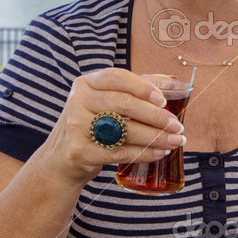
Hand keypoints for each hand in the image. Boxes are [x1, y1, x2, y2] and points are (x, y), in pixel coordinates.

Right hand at [41, 68, 185, 186]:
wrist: (60, 160)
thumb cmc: (91, 125)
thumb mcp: (105, 101)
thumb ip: (136, 89)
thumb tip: (177, 84)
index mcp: (86, 83)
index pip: (116, 77)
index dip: (142, 87)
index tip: (163, 100)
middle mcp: (78, 102)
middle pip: (124, 104)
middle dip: (156, 116)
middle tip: (177, 126)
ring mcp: (76, 127)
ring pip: (124, 130)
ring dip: (155, 137)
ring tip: (175, 141)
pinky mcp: (80, 152)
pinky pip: (120, 152)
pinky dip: (144, 153)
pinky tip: (159, 153)